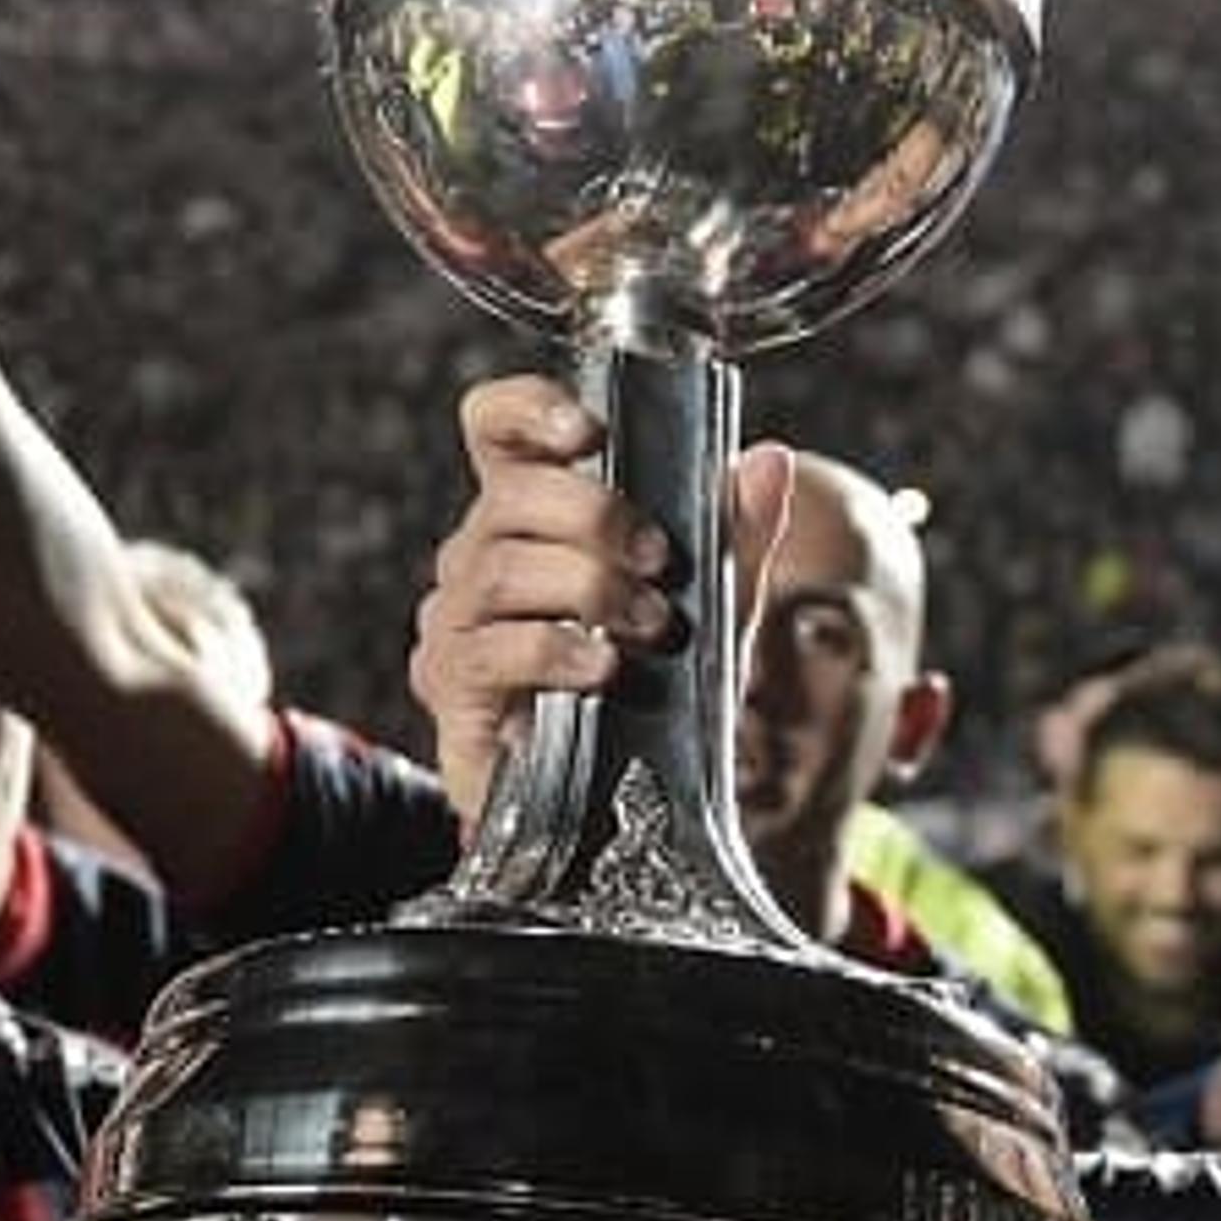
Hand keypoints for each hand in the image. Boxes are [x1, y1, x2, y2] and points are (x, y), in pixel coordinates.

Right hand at [407, 375, 788, 828]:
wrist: (627, 811)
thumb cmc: (655, 698)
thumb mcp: (715, 613)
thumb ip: (737, 539)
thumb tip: (768, 461)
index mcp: (533, 517)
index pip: (495, 428)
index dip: (528, 409)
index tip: (592, 431)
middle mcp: (479, 556)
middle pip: (509, 495)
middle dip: (594, 515)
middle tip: (661, 561)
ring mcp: (455, 621)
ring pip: (500, 569)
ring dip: (590, 589)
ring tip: (653, 629)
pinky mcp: (452, 688)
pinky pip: (492, 650)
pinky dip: (559, 653)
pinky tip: (605, 672)